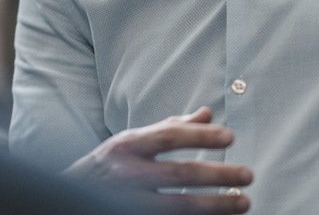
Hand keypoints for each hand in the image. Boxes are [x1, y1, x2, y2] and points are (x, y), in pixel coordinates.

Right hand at [64, 108, 251, 213]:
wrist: (71, 196)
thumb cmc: (109, 165)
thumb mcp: (133, 141)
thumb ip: (170, 128)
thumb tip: (207, 113)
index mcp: (128, 146)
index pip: (168, 136)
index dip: (200, 136)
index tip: (229, 138)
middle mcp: (128, 174)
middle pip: (179, 174)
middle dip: (217, 175)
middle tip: (247, 174)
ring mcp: (130, 202)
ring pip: (179, 206)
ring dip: (215, 205)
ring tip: (243, 202)